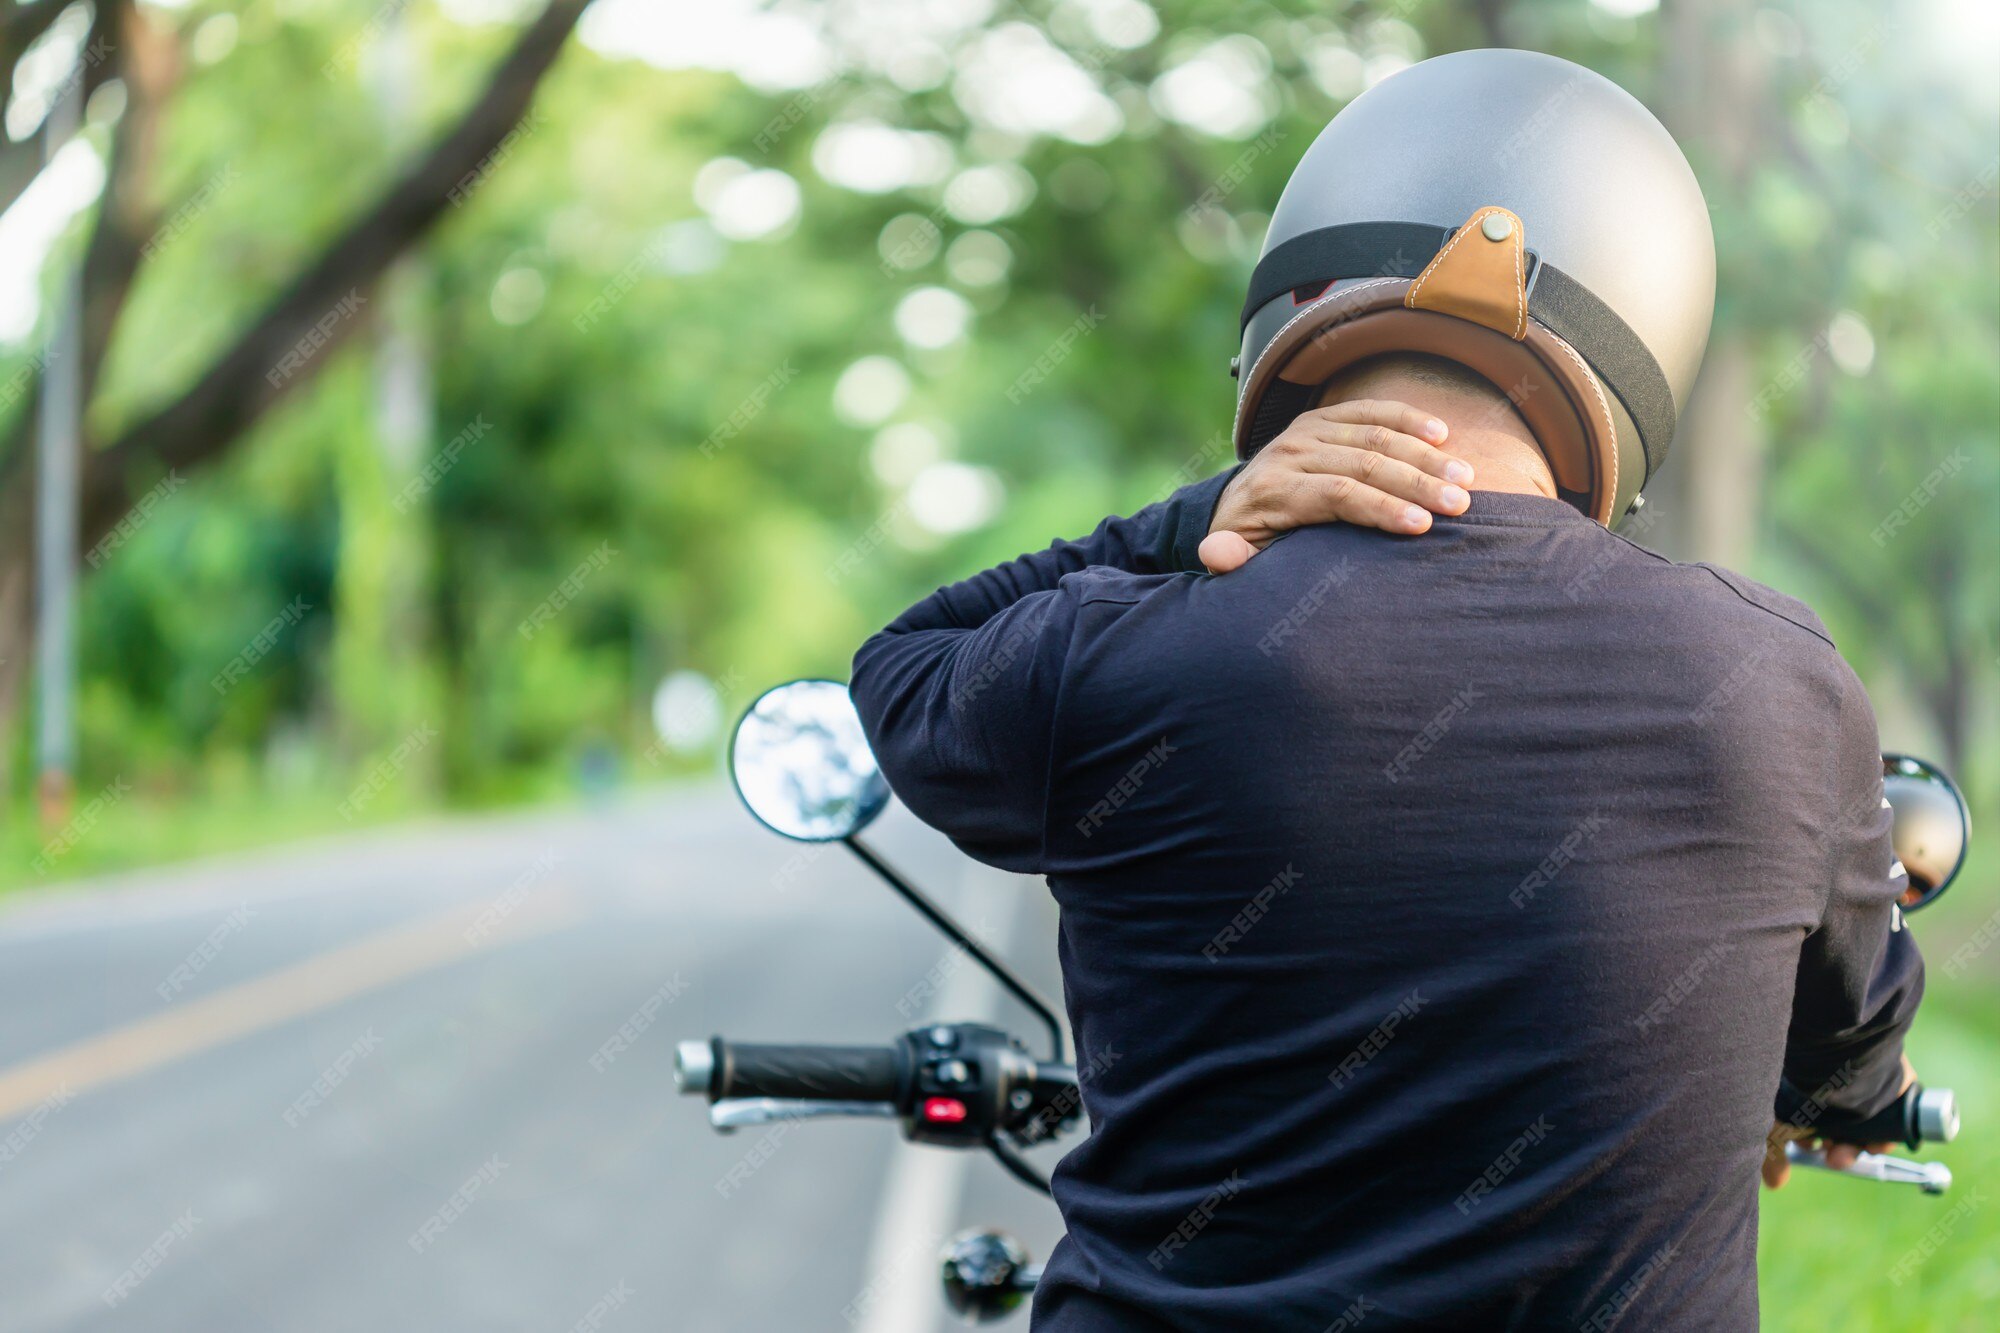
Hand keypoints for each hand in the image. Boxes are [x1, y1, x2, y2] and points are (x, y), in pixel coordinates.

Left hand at [1199, 400, 1474, 573]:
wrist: (1232, 505)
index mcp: (1273, 490)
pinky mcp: (1321, 419)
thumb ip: (1230, 559)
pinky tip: (1442, 434)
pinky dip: (1408, 419)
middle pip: (1364, 462)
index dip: (1382, 508)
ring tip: (1465, 478)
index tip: (1422, 526)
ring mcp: (1307, 431)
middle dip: (1417, 483)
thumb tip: (1216, 554)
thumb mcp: (1235, 558)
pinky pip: (1370, 410)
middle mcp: (1290, 453)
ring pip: (1375, 435)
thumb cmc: (1250, 544)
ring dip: (1424, 455)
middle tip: (1460, 503)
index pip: (1338, 494)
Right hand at [1762, 1055, 1917, 1188]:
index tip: (1812, 1152)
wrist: (1837, 1061)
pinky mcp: (1893, 1083)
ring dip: (1861, 1145)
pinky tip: (1878, 1143)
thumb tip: (1774, 1183)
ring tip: (1860, 1151)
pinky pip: (1895, 1115)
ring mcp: (1865, 1084)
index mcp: (1807, 1090)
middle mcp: (1835, 1086)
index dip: (1811, 1142)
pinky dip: (1886, 1134)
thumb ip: (1774, 1157)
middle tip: (1835, 1159)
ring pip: (1867, 1124)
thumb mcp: (1777, 1129)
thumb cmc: (1801, 1093)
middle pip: (1840, 1126)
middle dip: (1838, 1149)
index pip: (1810, 1120)